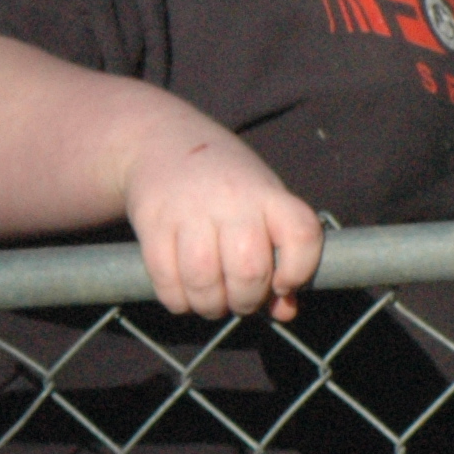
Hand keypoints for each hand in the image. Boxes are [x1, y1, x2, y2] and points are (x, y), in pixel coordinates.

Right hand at [121, 125, 323, 320]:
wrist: (161, 142)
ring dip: (210, 306)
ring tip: (212, 303)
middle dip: (246, 301)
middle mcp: (231, 199)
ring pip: (204, 279)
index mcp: (268, 194)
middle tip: (240, 301)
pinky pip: (165, 278)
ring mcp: (188, 210)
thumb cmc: (225, 186)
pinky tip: (184, 296)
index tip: (284, 284)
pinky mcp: (152, 221)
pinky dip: (177, 300)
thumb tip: (284, 312)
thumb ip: (280, 257)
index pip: (301, 234)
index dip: (299, 271)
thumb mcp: (261, 206)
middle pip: (249, 270)